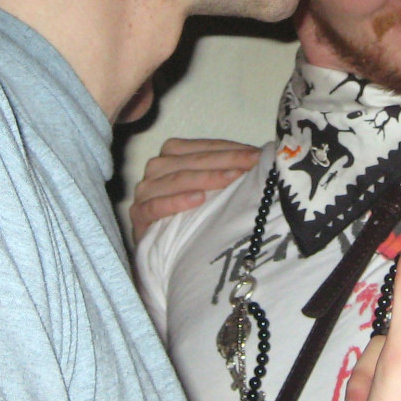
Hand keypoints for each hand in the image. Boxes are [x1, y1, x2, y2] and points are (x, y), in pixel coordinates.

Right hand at [129, 138, 258, 242]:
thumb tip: (263, 158)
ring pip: (175, 179)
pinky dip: (176, 201)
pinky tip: (198, 200)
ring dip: (206, 178)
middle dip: (225, 161)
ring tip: (231, 179)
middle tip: (251, 165)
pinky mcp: (138, 216)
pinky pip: (155, 206)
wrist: (167, 252)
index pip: (202, 147)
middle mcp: (156, 168)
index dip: (231, 150)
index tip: (257, 155)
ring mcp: (145, 192)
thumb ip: (228, 170)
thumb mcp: (212, 189)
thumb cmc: (194, 214)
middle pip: (192, 161)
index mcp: (173, 154)